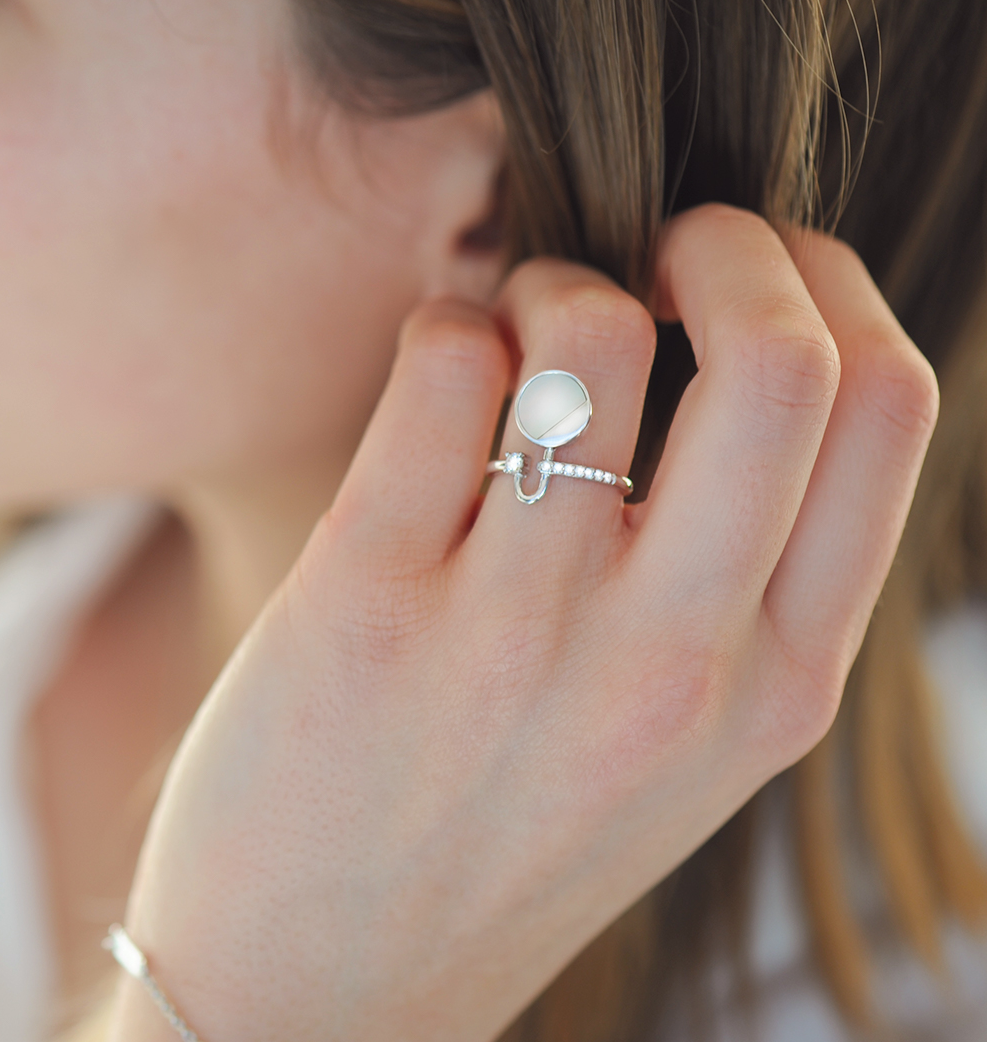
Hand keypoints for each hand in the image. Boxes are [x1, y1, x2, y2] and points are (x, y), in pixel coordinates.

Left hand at [110, 205, 937, 1041]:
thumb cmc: (503, 840)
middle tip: (652, 248)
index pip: (889, 410)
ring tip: (516, 330)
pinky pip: (443, 367)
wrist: (320, 993)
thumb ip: (735, 570)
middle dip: (727, 241)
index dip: (831, 288)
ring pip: (593, 334)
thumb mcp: (677, 736)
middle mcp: (670, 660)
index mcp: (777, 684)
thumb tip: (734, 350)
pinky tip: (433, 381)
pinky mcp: (368, 601)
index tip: (754, 272)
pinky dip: (447, 328)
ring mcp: (519, 633)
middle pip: (785, 356)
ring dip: (556, 281)